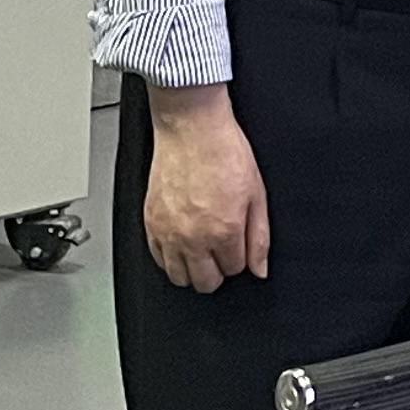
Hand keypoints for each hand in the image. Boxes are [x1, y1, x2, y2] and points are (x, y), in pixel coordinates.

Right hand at [139, 86, 269, 291]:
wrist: (191, 127)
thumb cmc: (224, 152)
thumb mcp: (256, 193)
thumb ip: (259, 237)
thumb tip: (260, 268)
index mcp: (223, 231)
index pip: (234, 270)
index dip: (240, 257)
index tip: (238, 242)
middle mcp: (193, 238)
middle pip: (205, 283)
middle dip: (218, 270)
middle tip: (222, 249)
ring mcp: (167, 233)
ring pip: (178, 278)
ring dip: (193, 269)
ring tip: (202, 249)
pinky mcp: (150, 223)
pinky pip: (157, 259)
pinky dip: (170, 257)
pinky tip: (181, 241)